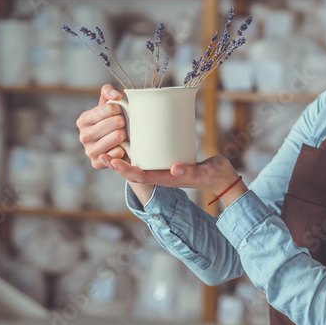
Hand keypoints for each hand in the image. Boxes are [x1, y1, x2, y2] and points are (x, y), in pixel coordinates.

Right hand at [77, 84, 127, 168]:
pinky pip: (113, 155)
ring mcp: (89, 151)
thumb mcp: (107, 104)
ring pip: (113, 139)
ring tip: (123, 134)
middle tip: (123, 124)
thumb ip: (108, 92)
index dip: (117, 109)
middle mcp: (83, 136)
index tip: (120, 111)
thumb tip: (116, 96)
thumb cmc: (111, 121)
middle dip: (121, 122)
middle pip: (112, 124)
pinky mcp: (97, 163)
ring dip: (121, 135)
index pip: (107, 109)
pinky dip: (121, 151)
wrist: (115, 143)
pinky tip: (122, 147)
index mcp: (83, 120)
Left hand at [103, 154, 242, 198]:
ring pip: (140, 168)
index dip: (125, 170)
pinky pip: (149, 162)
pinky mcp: (169, 164)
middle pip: (135, 173)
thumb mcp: (205, 170)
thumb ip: (191, 170)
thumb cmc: (215, 173)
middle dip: (118, 166)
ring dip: (124, 161)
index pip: (141, 176)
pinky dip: (137, 155)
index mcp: (168, 179)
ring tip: (110, 150)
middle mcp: (163, 176)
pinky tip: (131, 145)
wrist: (223, 177)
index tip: (112, 161)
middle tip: (102, 155)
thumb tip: (174, 168)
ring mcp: (165, 171)